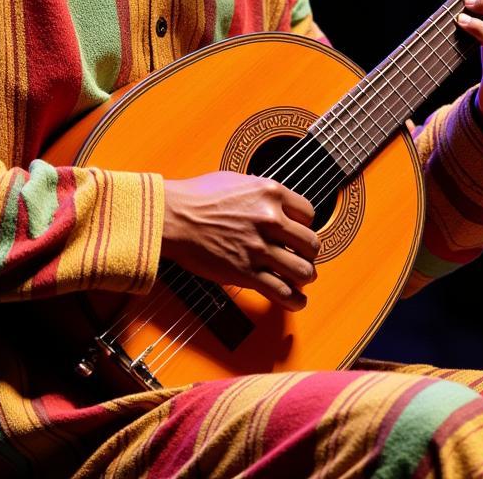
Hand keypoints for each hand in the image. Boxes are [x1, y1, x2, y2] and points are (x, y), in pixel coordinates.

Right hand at [161, 172, 319, 311]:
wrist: (171, 217)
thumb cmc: (197, 197)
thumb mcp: (238, 181)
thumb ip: (262, 193)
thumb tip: (276, 202)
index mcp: (271, 192)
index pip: (309, 213)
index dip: (305, 225)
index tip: (298, 233)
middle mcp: (271, 219)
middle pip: (312, 244)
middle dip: (309, 254)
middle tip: (301, 257)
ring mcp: (260, 248)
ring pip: (304, 271)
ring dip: (305, 277)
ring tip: (299, 278)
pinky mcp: (247, 274)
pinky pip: (283, 293)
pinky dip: (295, 301)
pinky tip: (296, 300)